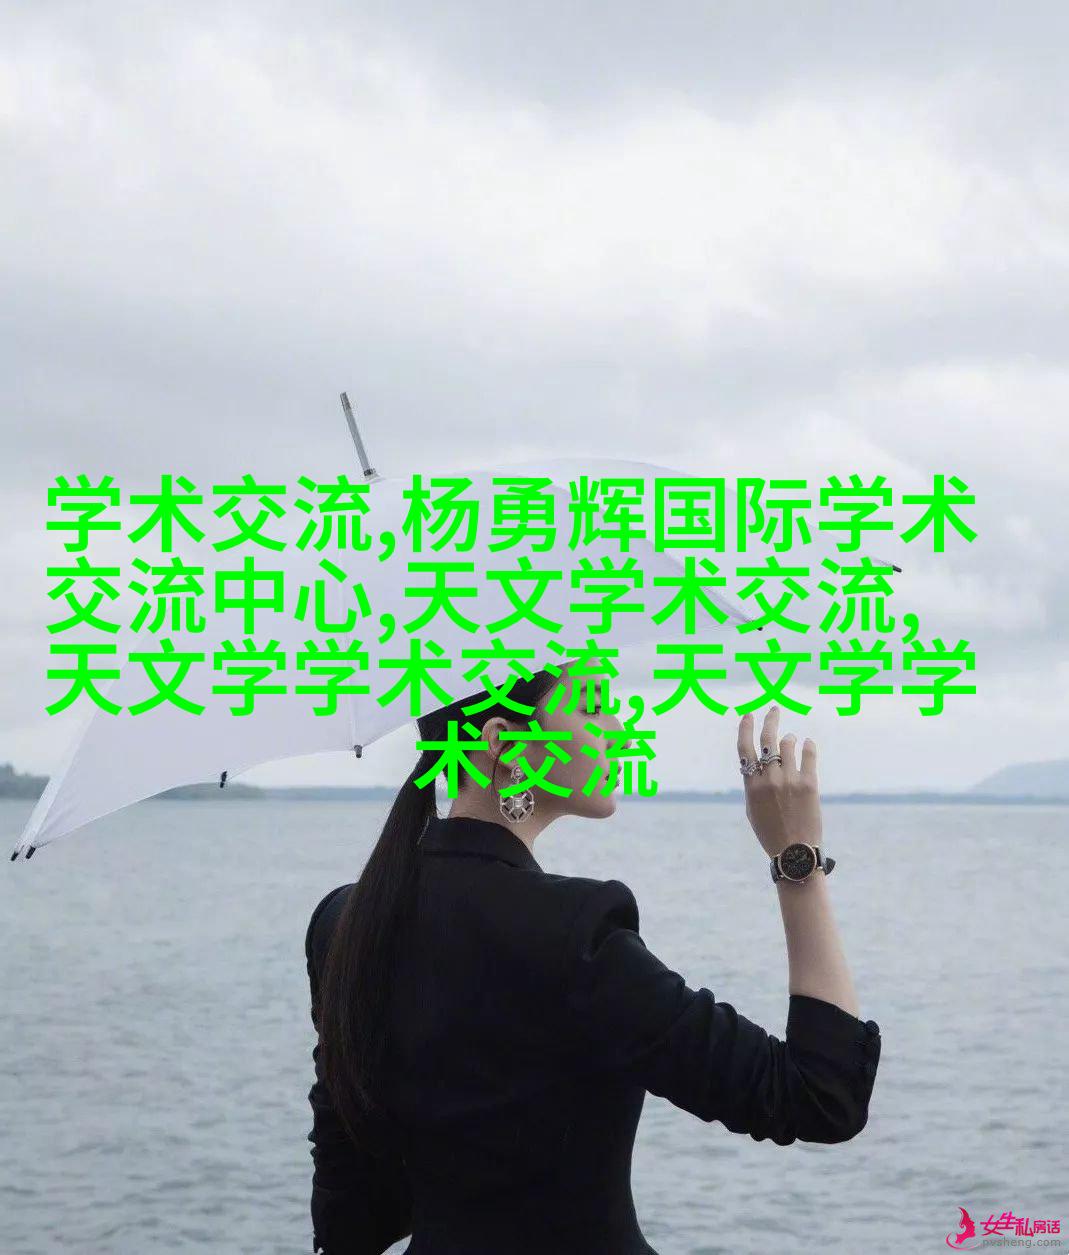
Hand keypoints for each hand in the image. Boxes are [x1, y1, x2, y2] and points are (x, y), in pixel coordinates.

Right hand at [737, 705, 822, 859]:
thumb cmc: (771, 832)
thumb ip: (752, 784)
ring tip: (792, 741)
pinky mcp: (810, 784)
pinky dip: (808, 746)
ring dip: (789, 739)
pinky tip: (807, 744)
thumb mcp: (752, 809)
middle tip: (774, 709)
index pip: (745, 748)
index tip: (748, 714)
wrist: (795, 852)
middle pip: (767, 739)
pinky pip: (808, 755)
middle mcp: (769, 780)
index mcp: (752, 786)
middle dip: (770, 719)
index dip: (745, 728)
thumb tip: (756, 762)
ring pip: (788, 744)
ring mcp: (790, 780)